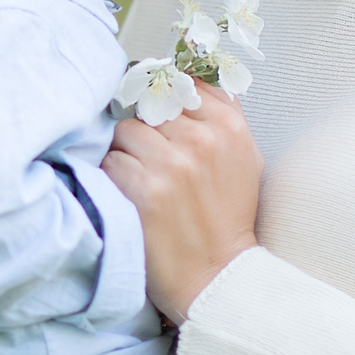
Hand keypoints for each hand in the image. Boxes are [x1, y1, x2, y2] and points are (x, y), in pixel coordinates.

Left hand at [103, 84, 262, 323]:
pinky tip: (134, 199)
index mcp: (229, 127)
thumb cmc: (226, 219)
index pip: (181, 83)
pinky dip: (115, 179)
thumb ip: (220, 117)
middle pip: (149, 107)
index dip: (164, 98)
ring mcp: (172, 164)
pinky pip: (111, 162)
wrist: (217, 277)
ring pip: (125, 131)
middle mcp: (202, 140)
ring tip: (144, 182)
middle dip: (146, 130)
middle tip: (154, 161)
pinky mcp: (143, 189)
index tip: (159, 116)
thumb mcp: (243, 160)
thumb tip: (188, 77)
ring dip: (127, 154)